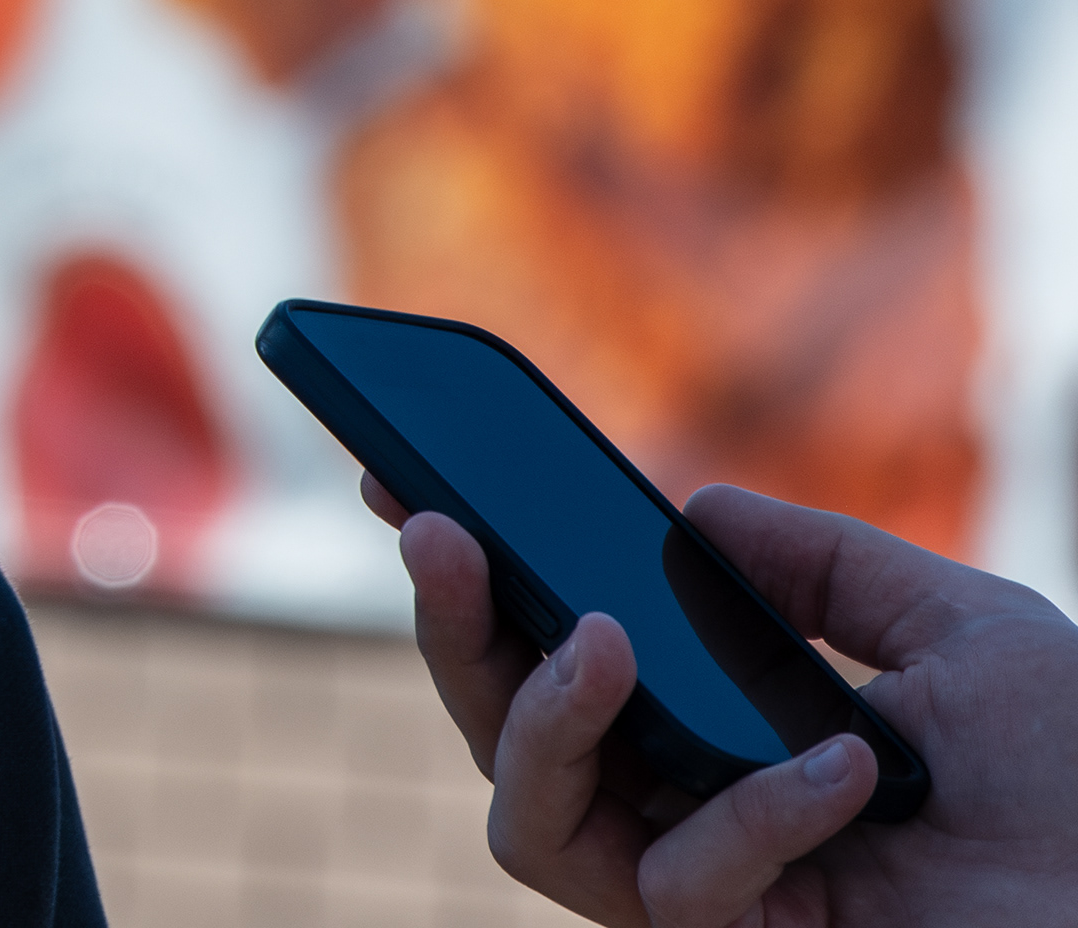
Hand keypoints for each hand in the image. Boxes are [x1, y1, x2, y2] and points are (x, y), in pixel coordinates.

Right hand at [376, 473, 1077, 923]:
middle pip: (500, 734)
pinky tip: (845, 767)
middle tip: (441, 533)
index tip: (405, 479)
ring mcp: (711, 895)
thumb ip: (824, 565)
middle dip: (450, 627)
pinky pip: (685, 883)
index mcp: (722, 726)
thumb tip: (688, 514)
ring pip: (533, 824)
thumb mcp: (961, 628)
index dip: (470, 575)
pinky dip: (754, 811)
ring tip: (601, 643)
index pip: (557, 648)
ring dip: (541, 721)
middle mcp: (691, 809)